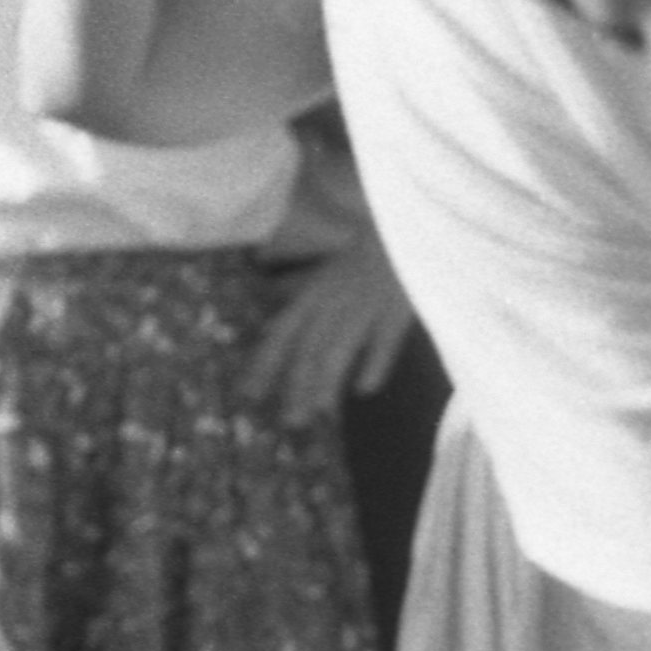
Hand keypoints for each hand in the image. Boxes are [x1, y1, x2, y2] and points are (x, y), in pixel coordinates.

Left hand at [241, 227, 416, 424]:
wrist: (401, 229)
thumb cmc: (363, 259)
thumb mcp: (324, 276)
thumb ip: (299, 298)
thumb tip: (270, 321)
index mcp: (314, 296)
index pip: (282, 333)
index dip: (265, 363)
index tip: (249, 394)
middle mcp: (332, 304)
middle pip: (309, 349)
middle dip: (297, 385)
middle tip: (290, 421)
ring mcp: (364, 307)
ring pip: (340, 347)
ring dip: (327, 381)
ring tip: (319, 412)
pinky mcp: (396, 311)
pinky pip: (383, 340)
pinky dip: (374, 363)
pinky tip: (365, 389)